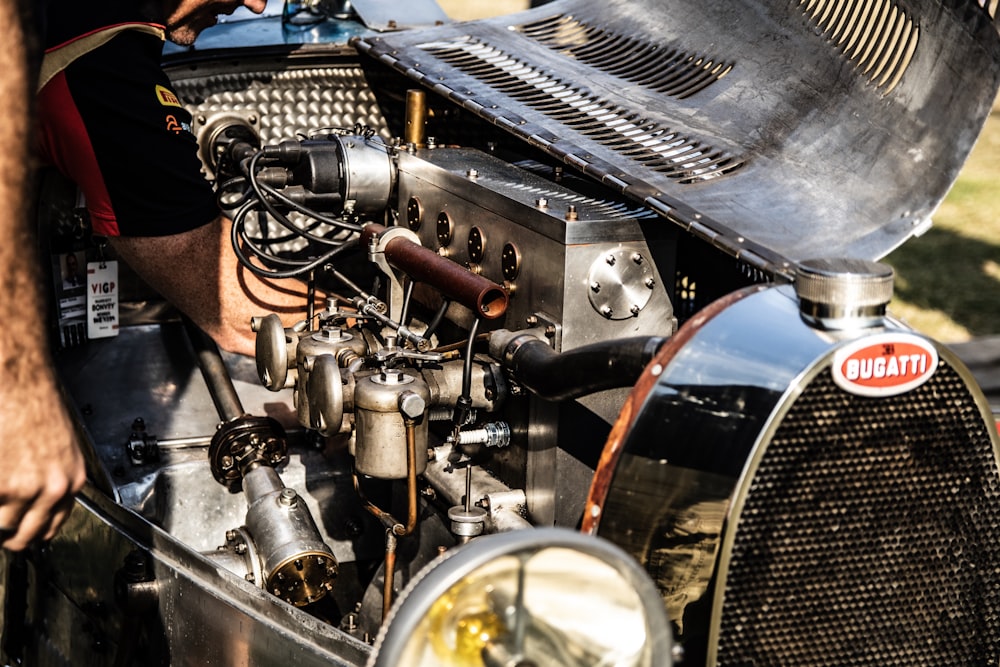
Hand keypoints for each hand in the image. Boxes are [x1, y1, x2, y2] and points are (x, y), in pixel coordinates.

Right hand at [0, 374, 85, 550]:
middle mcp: (52, 488)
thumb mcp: (61, 448)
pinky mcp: (0, 485)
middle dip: (8, 535)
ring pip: (1, 526)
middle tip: (1, 530)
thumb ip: (52, 478)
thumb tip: (37, 499)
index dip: (32, 533)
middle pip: (25, 535)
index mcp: (71, 480)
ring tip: (0, 495)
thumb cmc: (37, 405)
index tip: (20, 533)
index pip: (53, 526)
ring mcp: (24, 489)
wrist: (20, 382)